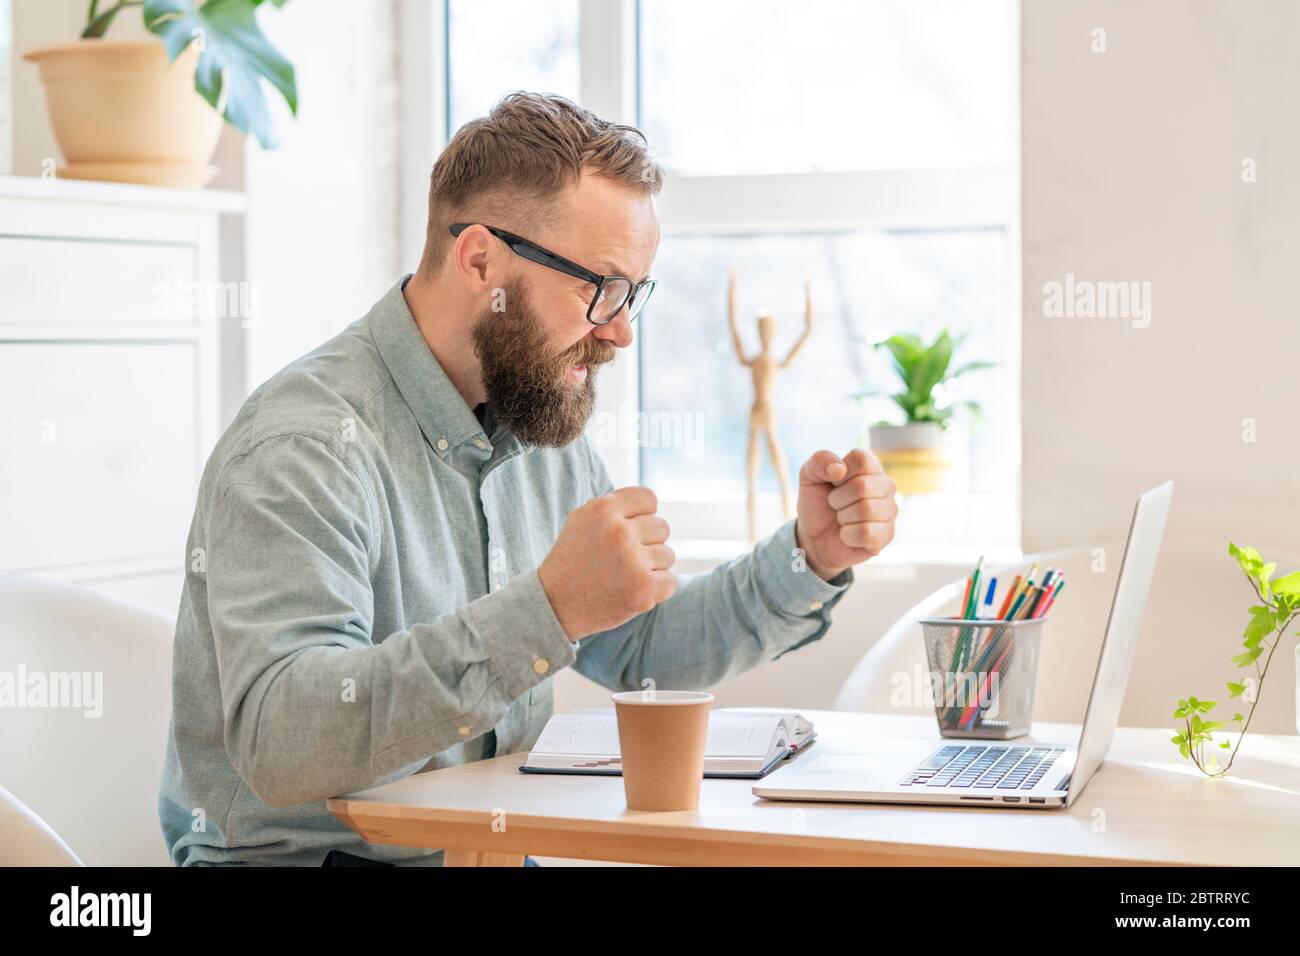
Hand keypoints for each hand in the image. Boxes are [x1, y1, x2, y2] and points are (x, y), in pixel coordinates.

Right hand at [538, 487, 677, 639]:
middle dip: (647, 543)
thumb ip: (613, 506)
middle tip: (624, 560)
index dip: (643, 515)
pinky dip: (657, 589)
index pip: (648, 499)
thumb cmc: (572, 561)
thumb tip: (650, 503)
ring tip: (625, 576)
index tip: (630, 531)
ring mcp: (632, 560)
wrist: (555, 605)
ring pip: (667, 555)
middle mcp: (618, 531)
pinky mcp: (643, 588)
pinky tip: (633, 591)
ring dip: (652, 568)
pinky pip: (670, 581)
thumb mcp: (581, 521)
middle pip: (661, 527)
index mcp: (602, 509)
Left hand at [794, 449, 897, 580]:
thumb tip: (839, 469)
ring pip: (866, 509)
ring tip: (842, 518)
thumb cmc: (817, 503)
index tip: (833, 483)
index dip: (838, 473)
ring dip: (842, 517)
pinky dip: (847, 535)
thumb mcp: (809, 476)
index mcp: (870, 466)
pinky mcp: (887, 534)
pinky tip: (848, 534)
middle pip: (862, 486)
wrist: (815, 538)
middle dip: (837, 498)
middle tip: (835, 504)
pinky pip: (866, 532)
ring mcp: (890, 510)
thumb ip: (820, 461)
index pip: (861, 459)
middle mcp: (886, 485)